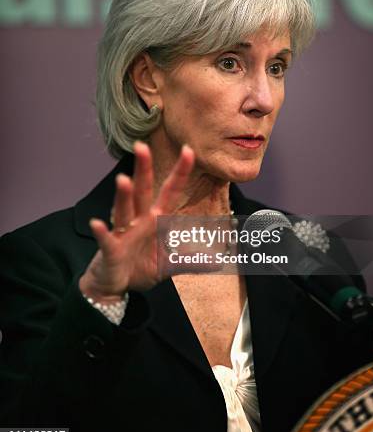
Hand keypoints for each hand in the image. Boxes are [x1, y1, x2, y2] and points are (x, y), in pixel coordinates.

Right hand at [79, 141, 194, 299]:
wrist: (113, 285)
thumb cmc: (139, 267)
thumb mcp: (167, 264)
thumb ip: (189, 260)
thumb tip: (216, 261)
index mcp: (155, 221)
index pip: (169, 192)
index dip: (179, 172)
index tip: (188, 150)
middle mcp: (139, 221)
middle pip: (142, 191)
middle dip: (143, 169)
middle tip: (142, 146)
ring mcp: (123, 233)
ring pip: (124, 209)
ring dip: (123, 195)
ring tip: (123, 180)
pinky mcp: (111, 249)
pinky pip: (106, 239)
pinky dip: (102, 232)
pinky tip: (97, 223)